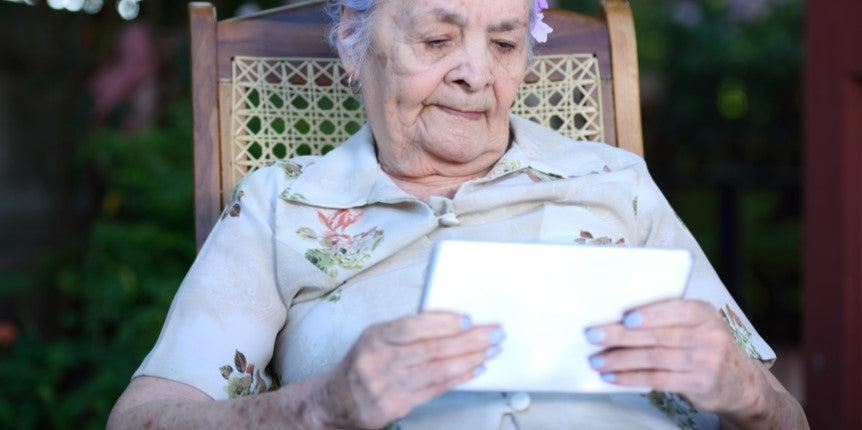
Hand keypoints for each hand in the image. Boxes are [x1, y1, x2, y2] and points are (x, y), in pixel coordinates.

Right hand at [313, 312, 503, 428]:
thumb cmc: (362, 363)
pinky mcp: (396, 406)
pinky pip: (435, 390)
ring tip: (491, 350)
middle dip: (470, 340)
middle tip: (494, 333)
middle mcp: (380, 361)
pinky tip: (475, 370)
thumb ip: (408, 330)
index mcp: (376, 337)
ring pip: (438, 370)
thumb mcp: (376, 337)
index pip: (414, 326)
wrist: (334, 400)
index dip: (444, 323)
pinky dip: (459, 378)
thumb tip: (452, 322)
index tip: (468, 319)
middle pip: (433, 349)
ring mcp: (388, 386)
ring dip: (471, 359)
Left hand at [583, 299, 765, 414]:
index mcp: (704, 313)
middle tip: (593, 336)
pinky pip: (658, 380)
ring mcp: (706, 362)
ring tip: (597, 360)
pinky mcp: (700, 385)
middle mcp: (709, 336)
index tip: (625, 318)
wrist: (742, 383)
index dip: (650, 315)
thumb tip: (618, 318)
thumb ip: (668, 318)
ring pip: (654, 359)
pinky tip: (613, 377)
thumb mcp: (697, 325)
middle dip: (621, 336)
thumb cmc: (706, 345)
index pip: (676, 310)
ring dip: (620, 360)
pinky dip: (631, 378)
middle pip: (658, 336)